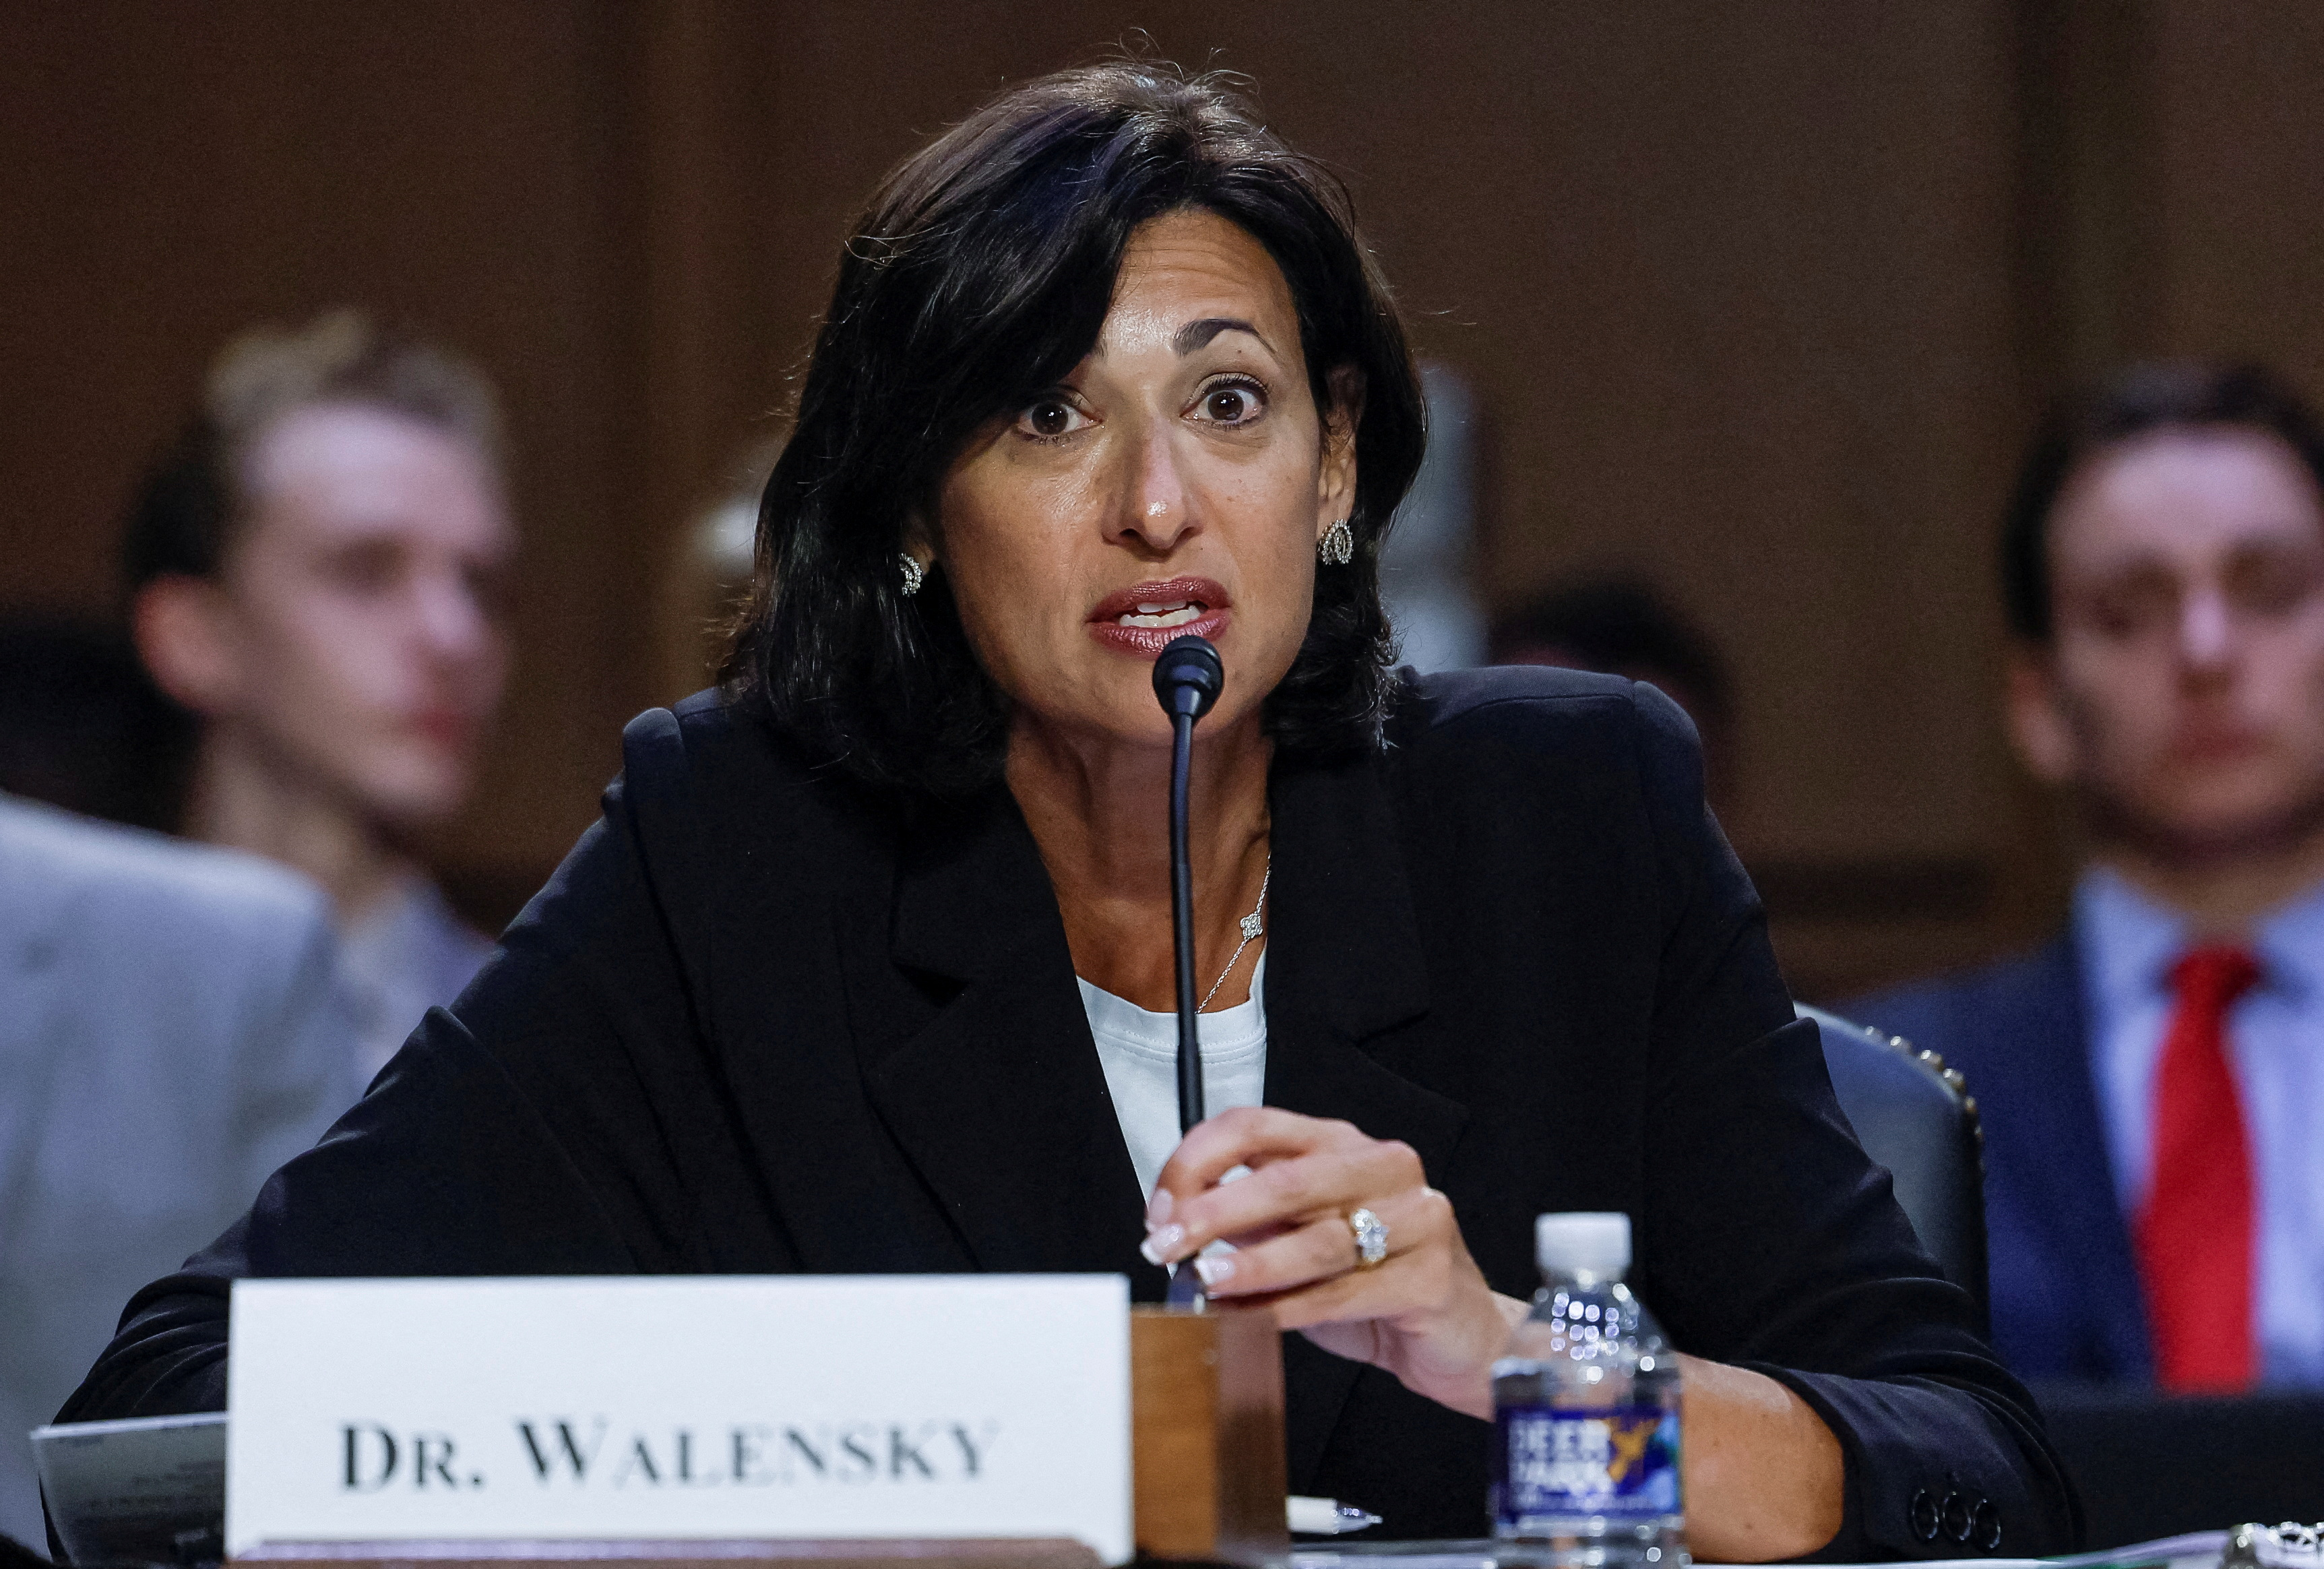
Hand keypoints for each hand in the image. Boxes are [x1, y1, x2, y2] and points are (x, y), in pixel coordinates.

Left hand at [1139, 1106, 1522, 1418]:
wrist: (1455, 1336)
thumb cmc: (1372, 1285)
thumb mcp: (1297, 1242)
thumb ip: (1248, 1227)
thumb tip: (1174, 1227)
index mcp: (1339, 1144)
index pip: (1256, 1127)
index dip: (1198, 1162)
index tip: (1161, 1207)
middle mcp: (1381, 1166)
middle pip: (1285, 1179)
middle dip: (1214, 1213)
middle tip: (1166, 1245)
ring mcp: (1416, 1216)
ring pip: (1317, 1239)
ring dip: (1251, 1266)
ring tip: (1207, 1284)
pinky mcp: (1431, 1274)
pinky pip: (1346, 1292)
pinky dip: (1290, 1308)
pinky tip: (1255, 1320)